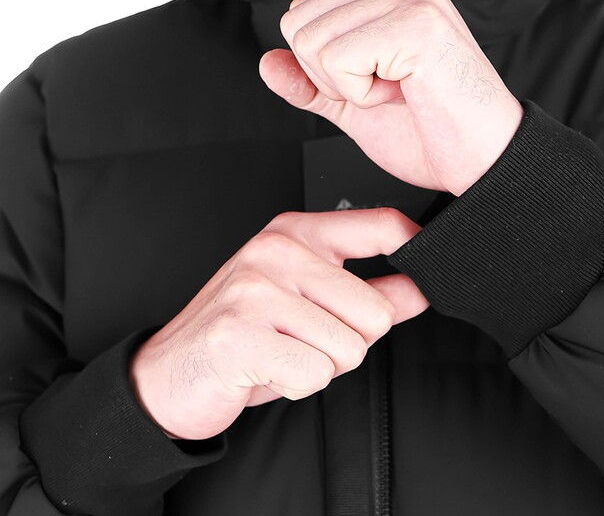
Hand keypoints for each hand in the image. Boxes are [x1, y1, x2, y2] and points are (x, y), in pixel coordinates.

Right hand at [130, 209, 428, 439]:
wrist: (171, 372)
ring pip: (349, 348)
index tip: (425, 269)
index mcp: (297, 234)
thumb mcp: (310, 303)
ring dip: (321, 367)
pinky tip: (267, 369)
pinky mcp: (239, 333)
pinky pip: (315, 373)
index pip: (379, 225)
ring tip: (282, 353)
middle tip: (306, 341)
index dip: (414, 246)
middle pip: (375, 313)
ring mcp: (255, 289)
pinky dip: (297, 385)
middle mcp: (277, 251)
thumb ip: (369, 293)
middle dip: (350, 345)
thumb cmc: (244, 334)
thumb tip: (421, 289)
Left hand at [258, 0, 522, 196]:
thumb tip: (267, 63)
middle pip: (299, 25)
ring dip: (350, 87)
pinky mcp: (417, 24)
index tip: (383, 83)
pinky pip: (337, 60)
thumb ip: (310, 82)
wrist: (481, 163)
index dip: (328, 70)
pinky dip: (363, 94)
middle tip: (391, 90)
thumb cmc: (433, 133)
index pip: (302, 15)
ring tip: (402, 91)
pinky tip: (407, 93)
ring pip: (312, 43)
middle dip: (333, 77)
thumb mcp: (355, 104)